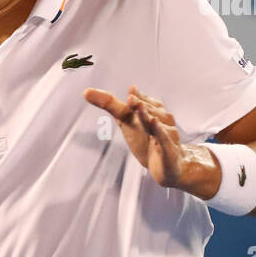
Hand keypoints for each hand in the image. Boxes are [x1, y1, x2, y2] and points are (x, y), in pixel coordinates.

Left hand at [83, 85, 199, 189]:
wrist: (168, 165)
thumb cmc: (147, 140)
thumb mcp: (126, 122)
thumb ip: (110, 105)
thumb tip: (86, 91)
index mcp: (150, 111)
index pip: (143, 101)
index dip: (137, 97)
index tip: (130, 90)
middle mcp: (160, 120)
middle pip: (149, 110)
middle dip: (140, 104)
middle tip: (130, 98)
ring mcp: (166, 134)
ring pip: (157, 123)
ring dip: (148, 115)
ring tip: (139, 106)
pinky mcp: (168, 149)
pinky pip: (163, 139)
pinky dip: (159, 131)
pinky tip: (154, 123)